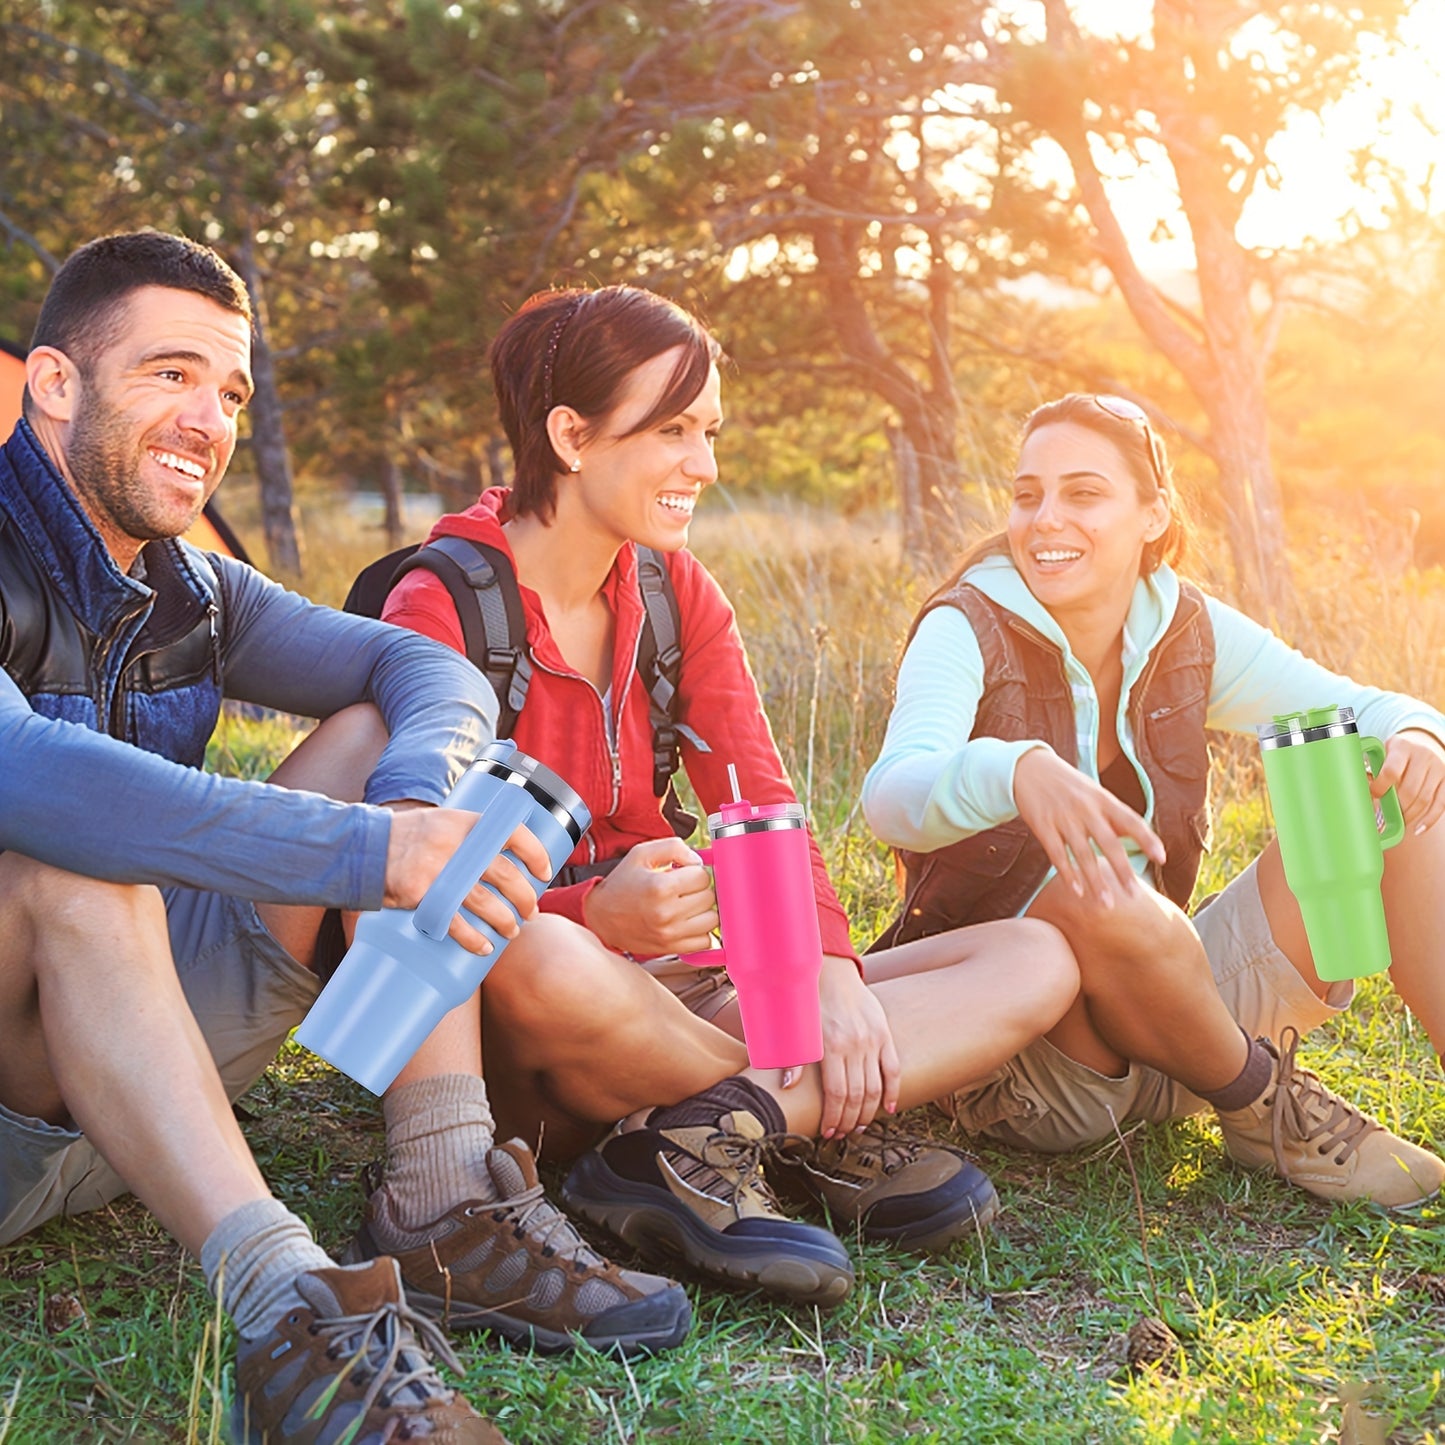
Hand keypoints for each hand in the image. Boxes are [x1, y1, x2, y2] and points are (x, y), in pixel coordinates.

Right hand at [382, 803, 550, 953]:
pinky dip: (472, 938)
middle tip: (531, 910)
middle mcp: (455, 845)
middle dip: (523, 896)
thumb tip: (504, 857)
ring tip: (512, 930)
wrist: (362, 848)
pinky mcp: (422, 895)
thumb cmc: (405, 836)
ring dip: (504, 920)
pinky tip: (483, 947)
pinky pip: (454, 922)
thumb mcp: (440, 822)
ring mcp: (439, 871)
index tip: (545, 871)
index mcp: (464, 822)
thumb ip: (469, 836)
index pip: (512, 833)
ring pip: (484, 901)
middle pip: (504, 873)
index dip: (535, 853)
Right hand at [583, 836, 718, 955]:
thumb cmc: (622, 883)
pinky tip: (687, 921)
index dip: (694, 871)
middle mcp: (666, 913)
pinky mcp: (671, 948)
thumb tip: (699, 860)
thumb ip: (674, 847)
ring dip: (703, 911)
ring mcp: (670, 934)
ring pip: (712, 920)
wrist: (601, 917)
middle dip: (699, 889)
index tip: (682, 874)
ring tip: (686, 905)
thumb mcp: (641, 853)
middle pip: (709, 897)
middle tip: (683, 889)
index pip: (702, 876)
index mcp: (660, 887)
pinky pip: (705, 941)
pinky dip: (701, 931)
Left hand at [783, 955, 898, 1137]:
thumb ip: (794, 1057)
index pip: (835, 1093)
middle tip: (843, 1133)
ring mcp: (872, 1041)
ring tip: (859, 1126)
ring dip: (868, 1112)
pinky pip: (893, 1069)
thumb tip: (789, 1085)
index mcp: (831, 1045)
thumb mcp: (796, 1028)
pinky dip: (892, 1091)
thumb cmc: (811, 1003)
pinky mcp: (884, 1035)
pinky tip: (888, 1108)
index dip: (833, 1116)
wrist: (833, 975)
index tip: (828, 1131)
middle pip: (855, 1095)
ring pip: (875, 1087)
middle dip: (849, 1120)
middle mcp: (854, 1045)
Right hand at [1012, 746, 1164, 907]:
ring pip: (1083, 854)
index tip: (1162, 858)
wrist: (1028, 767)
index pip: (1131, 820)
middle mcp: (1086, 809)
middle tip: (1134, 894)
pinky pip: (1057, 854)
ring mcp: (1064, 818)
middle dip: (1122, 870)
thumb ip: (1113, 815)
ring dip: (1096, 882)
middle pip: (1108, 843)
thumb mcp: (1094, 792)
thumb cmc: (1068, 784)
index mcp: (1103, 799)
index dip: (1147, 839)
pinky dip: (1068, 874)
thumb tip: (1140, 838)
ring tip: (1106, 904)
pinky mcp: (1043, 826)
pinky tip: (1076, 892)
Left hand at [1373, 730, 1444, 833]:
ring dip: (1410, 815)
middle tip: (1387, 815)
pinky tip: (1418, 829)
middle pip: (1410, 790)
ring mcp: (1438, 768)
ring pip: (1424, 799)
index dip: (1381, 787)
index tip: (1374, 796)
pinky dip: (1429, 820)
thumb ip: (1372, 770)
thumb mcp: (1383, 753)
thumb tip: (1359, 793)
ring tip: (1399, 821)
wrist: (1422, 745)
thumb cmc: (1395, 754)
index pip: (1391, 771)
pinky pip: (1441, 804)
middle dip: (1397, 807)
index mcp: (1402, 747)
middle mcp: (1423, 756)